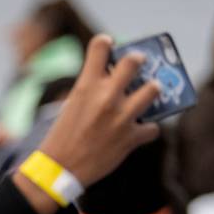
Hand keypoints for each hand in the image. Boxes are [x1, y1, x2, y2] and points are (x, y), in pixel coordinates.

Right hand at [38, 34, 160, 187]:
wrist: (59, 170)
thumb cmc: (61, 138)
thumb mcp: (70, 107)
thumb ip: (90, 92)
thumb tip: (112, 83)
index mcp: (86, 86)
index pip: (101, 45)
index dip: (106, 43)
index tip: (109, 46)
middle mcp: (106, 97)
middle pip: (135, 61)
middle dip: (138, 61)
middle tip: (137, 65)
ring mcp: (121, 117)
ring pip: (154, 89)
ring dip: (152, 91)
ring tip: (147, 95)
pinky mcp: (131, 137)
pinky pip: (152, 127)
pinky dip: (146, 130)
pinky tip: (139, 132)